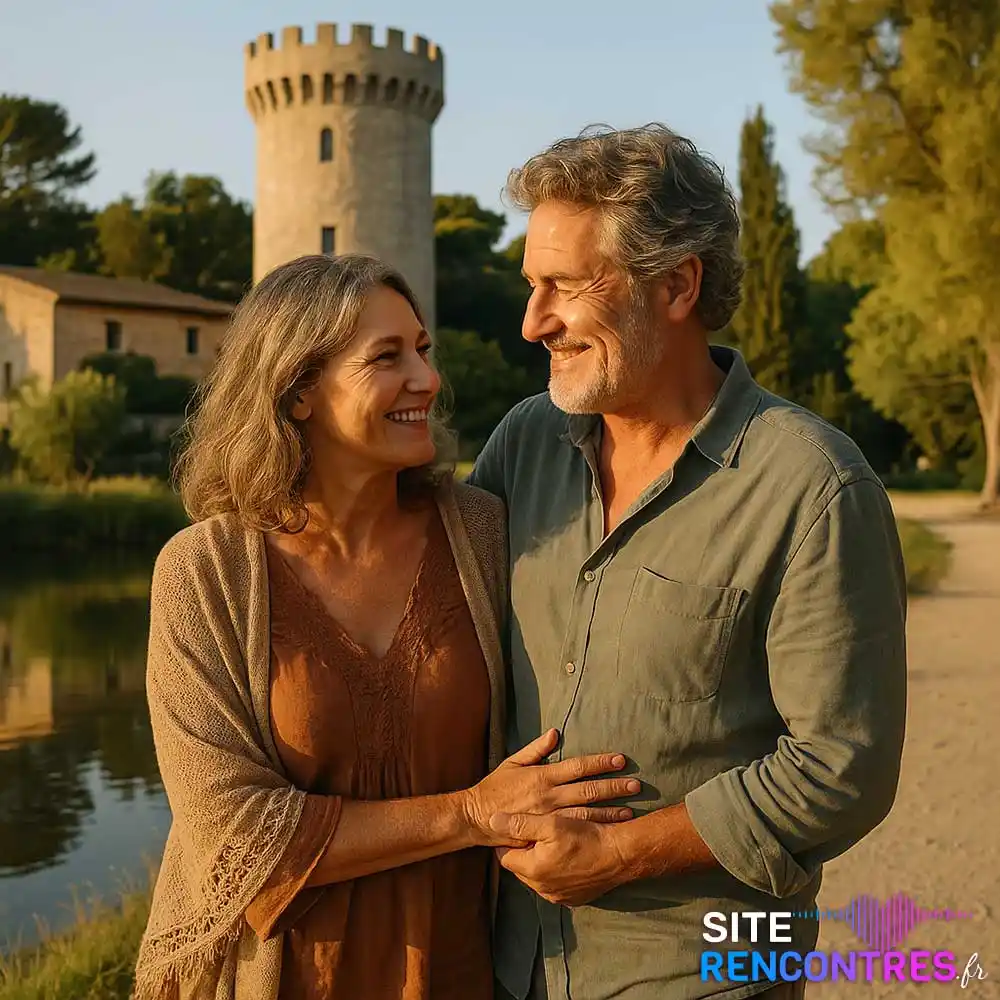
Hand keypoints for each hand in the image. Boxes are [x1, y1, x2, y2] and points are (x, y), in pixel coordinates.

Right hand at [461, 729, 637, 846]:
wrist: (477, 818)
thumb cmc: (494, 788)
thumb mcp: (512, 762)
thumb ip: (536, 749)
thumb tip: (555, 733)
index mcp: (543, 776)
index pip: (578, 767)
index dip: (600, 762)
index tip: (620, 759)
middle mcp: (550, 796)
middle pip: (589, 790)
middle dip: (614, 787)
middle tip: (636, 784)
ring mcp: (550, 817)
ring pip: (587, 813)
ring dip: (610, 811)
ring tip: (631, 809)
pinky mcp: (547, 833)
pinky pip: (575, 831)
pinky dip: (594, 829)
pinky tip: (610, 829)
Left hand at [491, 811, 628, 906]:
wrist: (620, 855)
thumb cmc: (586, 837)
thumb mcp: (551, 824)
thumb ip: (520, 824)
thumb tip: (492, 821)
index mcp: (533, 871)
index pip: (505, 856)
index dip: (508, 840)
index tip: (513, 827)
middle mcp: (543, 889)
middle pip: (521, 868)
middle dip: (523, 851)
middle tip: (532, 832)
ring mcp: (559, 896)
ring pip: (538, 877)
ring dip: (539, 862)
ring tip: (549, 843)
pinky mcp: (574, 899)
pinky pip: (555, 885)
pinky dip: (555, 872)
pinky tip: (565, 857)